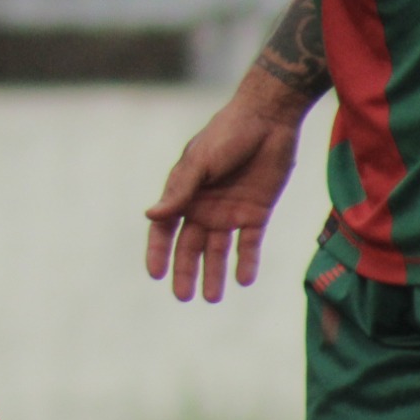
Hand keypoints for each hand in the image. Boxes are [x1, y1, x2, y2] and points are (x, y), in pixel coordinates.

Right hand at [144, 92, 302, 302]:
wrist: (269, 120)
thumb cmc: (227, 135)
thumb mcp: (200, 163)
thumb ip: (179, 191)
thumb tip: (150, 215)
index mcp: (184, 192)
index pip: (166, 228)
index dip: (159, 251)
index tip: (155, 274)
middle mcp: (204, 206)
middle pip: (191, 245)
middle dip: (186, 270)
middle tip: (184, 297)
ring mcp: (230, 211)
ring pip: (219, 250)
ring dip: (215, 272)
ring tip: (212, 298)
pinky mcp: (257, 212)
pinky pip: (250, 244)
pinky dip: (246, 261)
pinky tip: (244, 280)